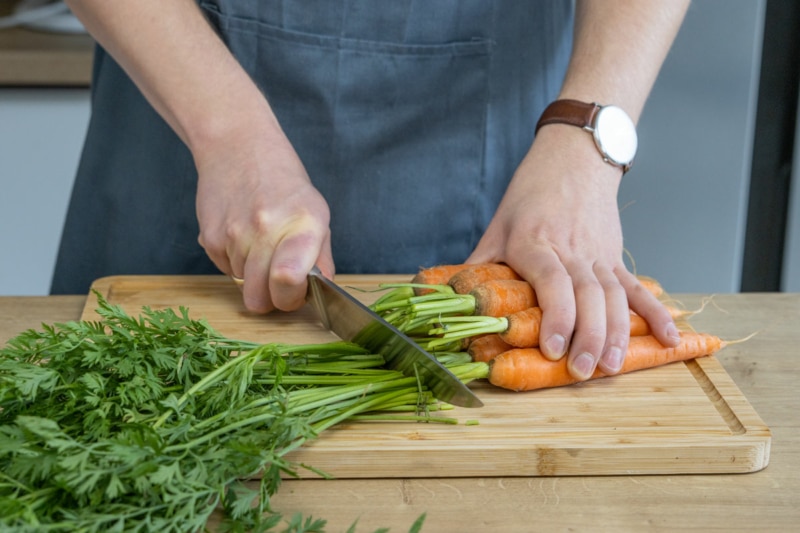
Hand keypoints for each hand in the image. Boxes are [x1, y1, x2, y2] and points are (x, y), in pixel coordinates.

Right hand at [194, 122, 332, 313]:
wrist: (238, 147)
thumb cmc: (284, 183)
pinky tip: (243, 235)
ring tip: (261, 243)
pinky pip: (225, 270)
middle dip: (271, 298)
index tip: (295, 293)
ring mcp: (234, 235)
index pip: (288, 280)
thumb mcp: (316, 213)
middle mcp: (266, 230)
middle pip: (260, 299)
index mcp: (302, 225)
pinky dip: (235, 262)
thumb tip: (323, 289)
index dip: (291, 298)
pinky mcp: (209, 238)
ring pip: (242, 286)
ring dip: (253, 275)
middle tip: (279, 279)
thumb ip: (321, 257)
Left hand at [468, 125, 678, 379]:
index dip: (555, 316)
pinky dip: (655, 313)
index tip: (552, 349)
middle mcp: (571, 250)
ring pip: (613, 296)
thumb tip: (454, 305)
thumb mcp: (496, 227)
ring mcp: (598, 254)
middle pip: (587, 296)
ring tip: (613, 367)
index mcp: (535, 242)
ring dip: (617, 333)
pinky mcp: (615, 257)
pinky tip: (669, 338)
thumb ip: (479, 267)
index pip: (551, 282)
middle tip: (584, 372)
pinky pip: (636, 288)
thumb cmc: (529, 196)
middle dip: (588, 336)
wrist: (573, 159)